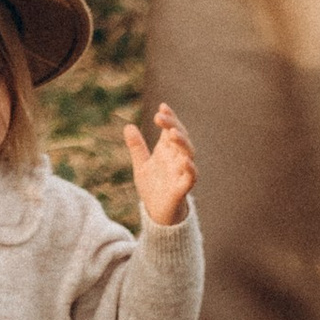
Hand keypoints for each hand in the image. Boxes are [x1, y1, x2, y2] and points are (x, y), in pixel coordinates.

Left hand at [123, 103, 195, 229]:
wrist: (156, 213)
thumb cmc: (153, 187)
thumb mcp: (141, 165)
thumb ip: (137, 147)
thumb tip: (128, 126)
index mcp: (167, 151)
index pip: (172, 129)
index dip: (170, 118)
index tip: (162, 106)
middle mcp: (177, 158)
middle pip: (181, 137)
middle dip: (173, 125)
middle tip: (160, 116)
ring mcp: (182, 172)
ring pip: (189, 154)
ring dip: (182, 142)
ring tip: (172, 133)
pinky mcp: (183, 188)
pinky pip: (191, 177)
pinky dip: (190, 169)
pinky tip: (184, 161)